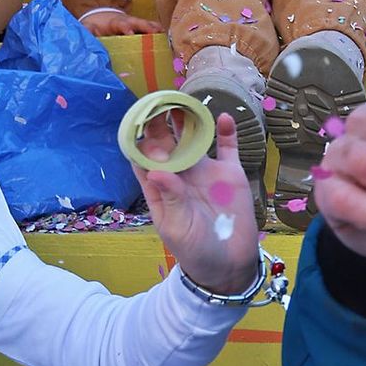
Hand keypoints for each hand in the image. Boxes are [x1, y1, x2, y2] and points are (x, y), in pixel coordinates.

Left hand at [80, 7, 162, 38]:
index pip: (121, 24)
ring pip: (145, 24)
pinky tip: (164, 37)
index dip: (126, 28)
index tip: (130, 33)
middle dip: (146, 26)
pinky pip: (149, 28)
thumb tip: (90, 33)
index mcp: (114, 22)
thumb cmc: (95, 24)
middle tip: (155, 32)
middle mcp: (126, 20)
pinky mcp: (138, 27)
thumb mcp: (88, 27)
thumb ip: (88, 30)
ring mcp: (134, 23)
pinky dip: (156, 31)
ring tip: (163, 34)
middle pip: (138, 22)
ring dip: (154, 28)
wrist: (99, 17)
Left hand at [140, 114, 260, 292]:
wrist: (230, 266)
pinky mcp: (230, 174)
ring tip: (184, 99)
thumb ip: (170, 198)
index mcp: (160, 187)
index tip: (135, 118)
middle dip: (161, 121)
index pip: (143, 157)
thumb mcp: (178, 228)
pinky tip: (222, 118)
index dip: (138, 138)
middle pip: (167, 141)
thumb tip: (156, 170)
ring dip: (189, 119)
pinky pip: (227, 148)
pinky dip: (225, 132)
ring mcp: (205, 172)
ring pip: (195, 138)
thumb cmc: (196, 251)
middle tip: (158, 99)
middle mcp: (181, 174)